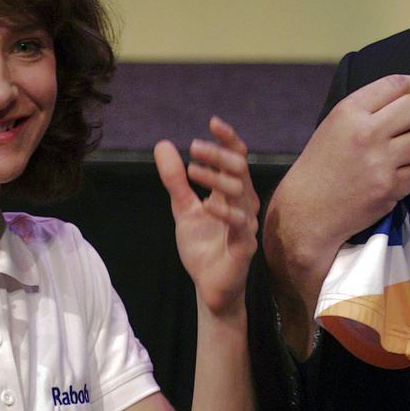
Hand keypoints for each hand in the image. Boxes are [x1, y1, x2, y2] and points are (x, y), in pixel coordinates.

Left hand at [155, 117, 258, 316]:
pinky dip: (224, 211)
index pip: (237, 158)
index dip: (228, 139)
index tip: (212, 122)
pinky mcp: (244, 245)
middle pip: (239, 169)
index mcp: (231, 192)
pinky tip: (207, 204)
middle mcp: (243, 203)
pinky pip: (239, 224)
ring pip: (240, 192)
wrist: (208, 287)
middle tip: (193, 146)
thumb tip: (163, 144)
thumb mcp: (183, 208)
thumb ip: (175, 180)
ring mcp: (246, 223)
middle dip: (218, 155)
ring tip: (192, 170)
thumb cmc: (203, 246)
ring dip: (216, 177)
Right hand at [266, 74, 409, 279]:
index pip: (396, 84)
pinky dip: (408, 176)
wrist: (306, 211)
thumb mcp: (335, 126)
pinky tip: (388, 179)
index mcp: (349, 111)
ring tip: (397, 155)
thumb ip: (369, 110)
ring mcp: (380, 161)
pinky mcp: (389, 187)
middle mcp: (366, 131)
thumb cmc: (320, 166)